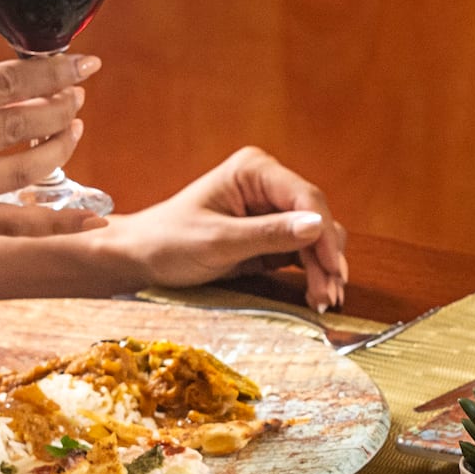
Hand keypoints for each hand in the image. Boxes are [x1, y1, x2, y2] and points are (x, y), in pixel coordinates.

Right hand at [0, 55, 107, 245]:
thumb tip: (33, 93)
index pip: (3, 85)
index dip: (52, 74)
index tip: (83, 65)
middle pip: (19, 127)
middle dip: (59, 109)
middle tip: (77, 97)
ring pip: (24, 172)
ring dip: (59, 149)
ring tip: (71, 129)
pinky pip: (14, 225)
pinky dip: (58, 222)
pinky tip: (94, 220)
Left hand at [100, 147, 349, 310]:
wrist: (141, 258)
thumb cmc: (168, 241)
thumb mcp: (219, 241)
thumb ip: (269, 234)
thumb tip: (317, 226)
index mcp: (254, 171)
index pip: (304, 198)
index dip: (324, 233)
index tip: (333, 268)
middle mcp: (268, 186)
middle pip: (316, 218)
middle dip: (326, 257)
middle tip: (330, 295)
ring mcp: (271, 211)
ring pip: (315, 238)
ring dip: (323, 269)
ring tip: (323, 301)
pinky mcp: (270, 236)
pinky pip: (302, 253)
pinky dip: (311, 274)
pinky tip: (314, 296)